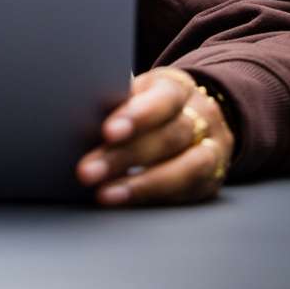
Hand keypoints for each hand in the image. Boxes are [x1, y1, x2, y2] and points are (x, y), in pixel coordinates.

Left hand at [75, 68, 233, 206]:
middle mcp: (201, 116)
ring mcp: (213, 149)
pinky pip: (187, 192)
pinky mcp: (211, 180)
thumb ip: (119, 100)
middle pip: (169, 136)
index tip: (108, 131)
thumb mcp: (140, 92)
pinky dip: (154, 199)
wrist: (200, 116)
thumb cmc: (152, 104)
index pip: (164, 98)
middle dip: (126, 156)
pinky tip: (125, 201)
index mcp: (178, 87)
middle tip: (87, 171)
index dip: (138, 115)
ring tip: (105, 194)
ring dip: (141, 185)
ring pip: (185, 169)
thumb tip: (76, 108)